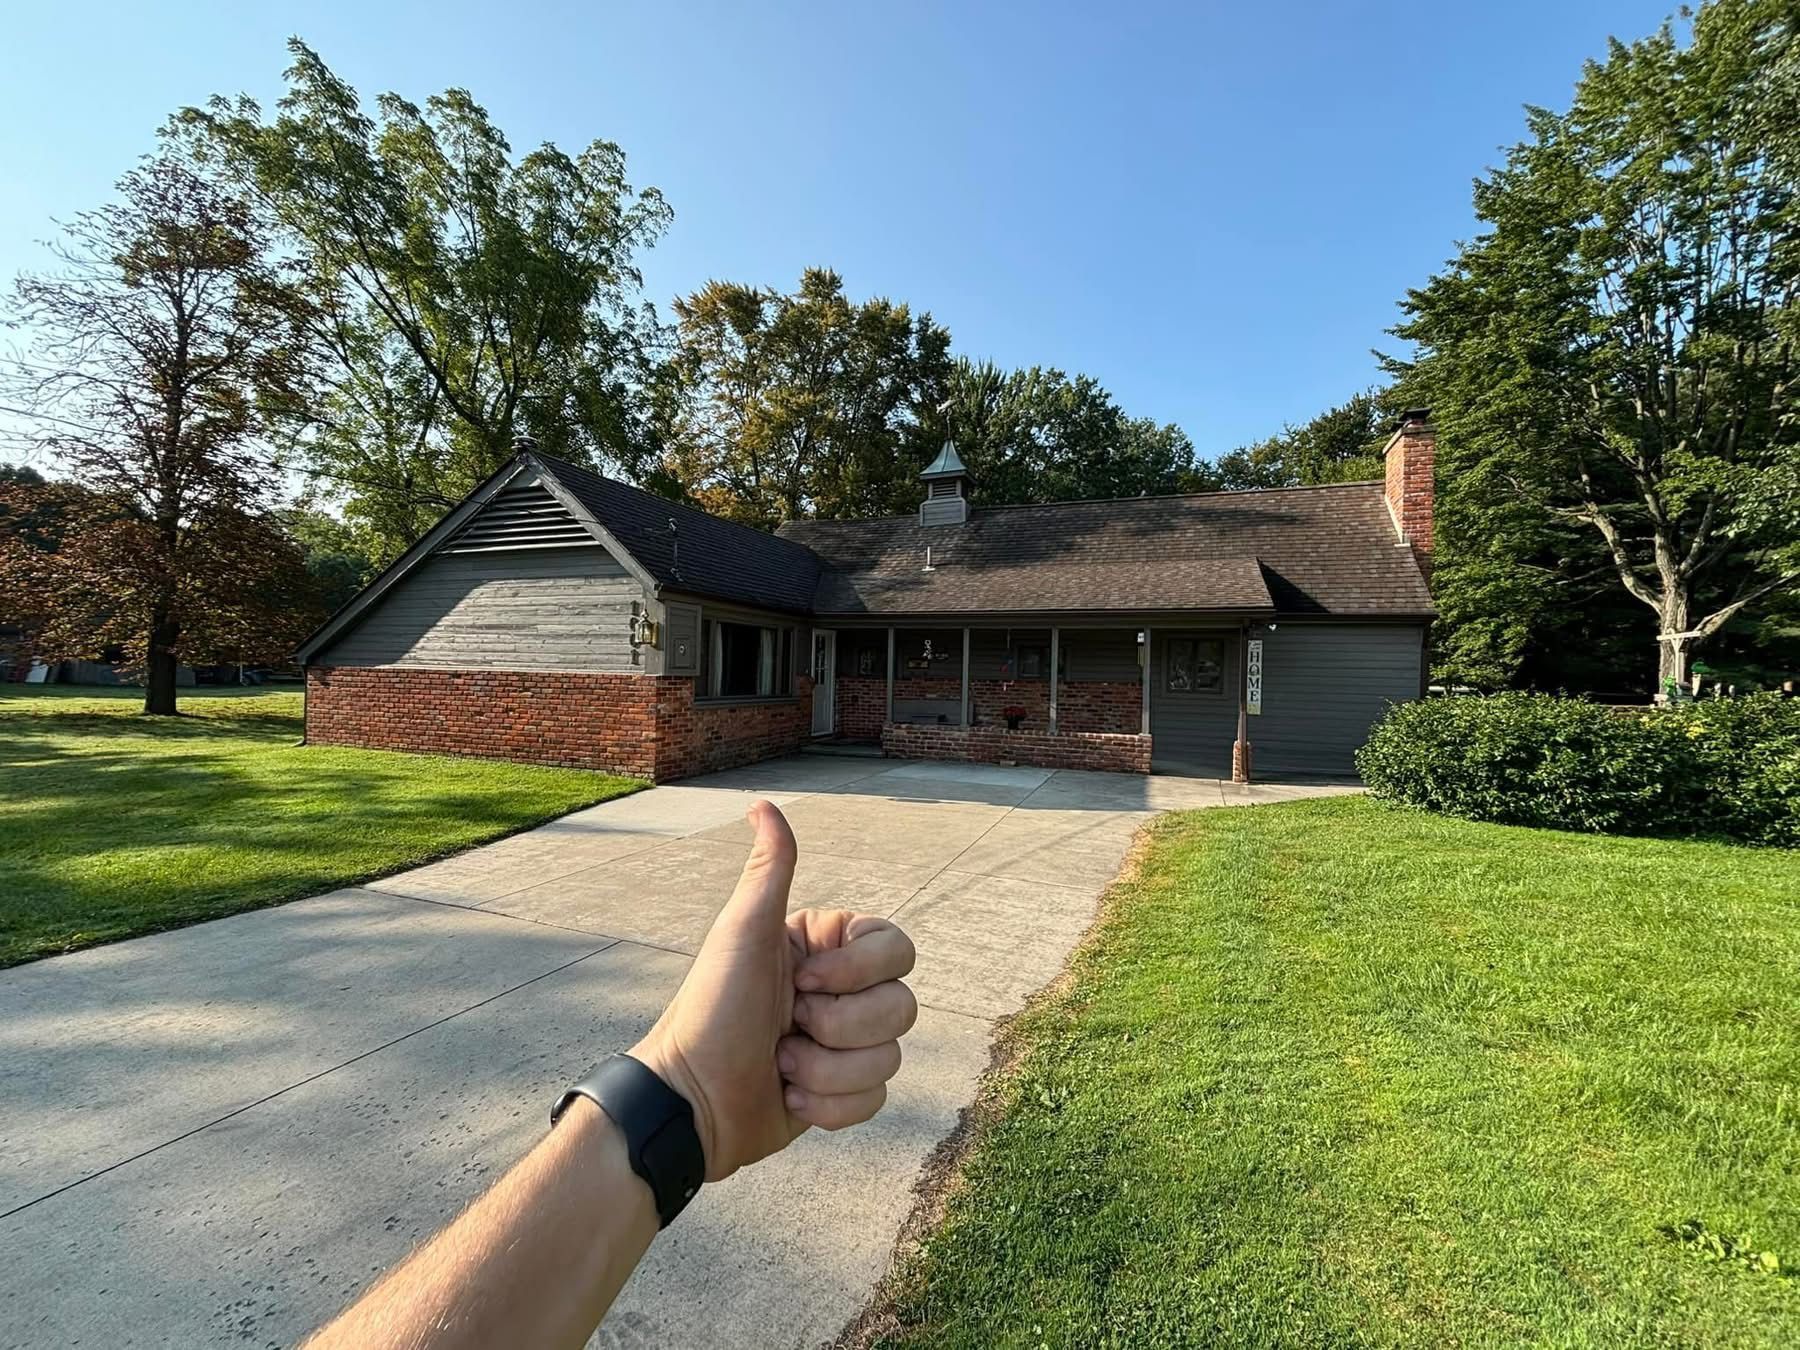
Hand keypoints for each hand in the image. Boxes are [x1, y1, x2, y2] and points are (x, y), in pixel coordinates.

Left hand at [628, 800, 916, 1180]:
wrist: (692, 1100)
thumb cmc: (712, 1010)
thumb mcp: (742, 933)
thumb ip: (769, 870)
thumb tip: (763, 804)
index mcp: (827, 948)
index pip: (897, 949)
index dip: (856, 974)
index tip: (802, 981)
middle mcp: (843, 992)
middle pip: (902, 1007)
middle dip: (840, 1028)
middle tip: (788, 1027)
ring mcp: (846, 1044)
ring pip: (890, 1056)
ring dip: (828, 1070)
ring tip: (782, 1064)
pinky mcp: (843, 1092)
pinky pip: (876, 1097)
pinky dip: (830, 1105)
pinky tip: (790, 1095)